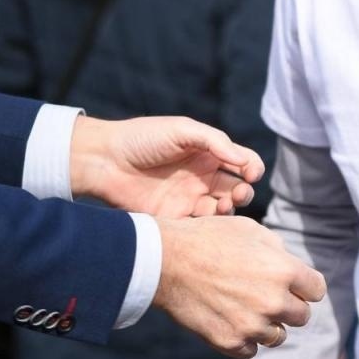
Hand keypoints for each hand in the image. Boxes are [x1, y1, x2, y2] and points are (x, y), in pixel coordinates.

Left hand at [70, 115, 264, 217]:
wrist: (105, 161)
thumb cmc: (143, 139)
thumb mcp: (183, 130)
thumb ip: (216, 142)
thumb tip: (244, 160)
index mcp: (207, 152)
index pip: (242, 161)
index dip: (253, 167)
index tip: (251, 173)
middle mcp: (202, 176)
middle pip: (237, 188)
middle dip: (245, 191)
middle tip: (239, 193)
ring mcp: (189, 198)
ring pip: (222, 210)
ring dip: (231, 209)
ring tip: (223, 207)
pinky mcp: (174, 219)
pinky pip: (200, 227)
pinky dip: (211, 227)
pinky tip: (208, 220)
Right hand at [153, 216, 326, 357]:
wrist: (167, 261)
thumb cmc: (209, 239)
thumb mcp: (251, 230)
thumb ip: (278, 252)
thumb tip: (291, 266)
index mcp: (284, 270)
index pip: (317, 290)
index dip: (305, 286)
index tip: (294, 284)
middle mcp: (274, 301)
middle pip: (302, 316)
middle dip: (289, 305)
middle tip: (266, 295)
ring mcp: (252, 325)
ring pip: (278, 336)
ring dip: (267, 324)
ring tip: (245, 307)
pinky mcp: (231, 342)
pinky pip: (251, 350)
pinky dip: (245, 338)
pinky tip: (231, 320)